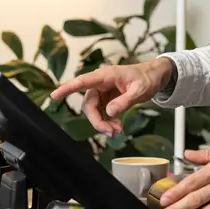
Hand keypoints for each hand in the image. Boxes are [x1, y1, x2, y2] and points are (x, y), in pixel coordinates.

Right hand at [49, 59, 172, 134]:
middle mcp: (101, 83)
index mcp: (106, 75)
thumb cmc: (147, 78)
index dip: (68, 88)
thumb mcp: (140, 90)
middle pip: (88, 104)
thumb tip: (109, 113)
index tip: (54, 96)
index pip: (83, 81)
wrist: (154, 76)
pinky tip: (118, 127)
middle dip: (97, 121)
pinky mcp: (107, 99)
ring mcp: (103, 91)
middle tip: (112, 132)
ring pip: (94, 111)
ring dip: (103, 123)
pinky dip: (107, 122)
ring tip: (118, 131)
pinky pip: (101, 113)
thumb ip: (124, 102)